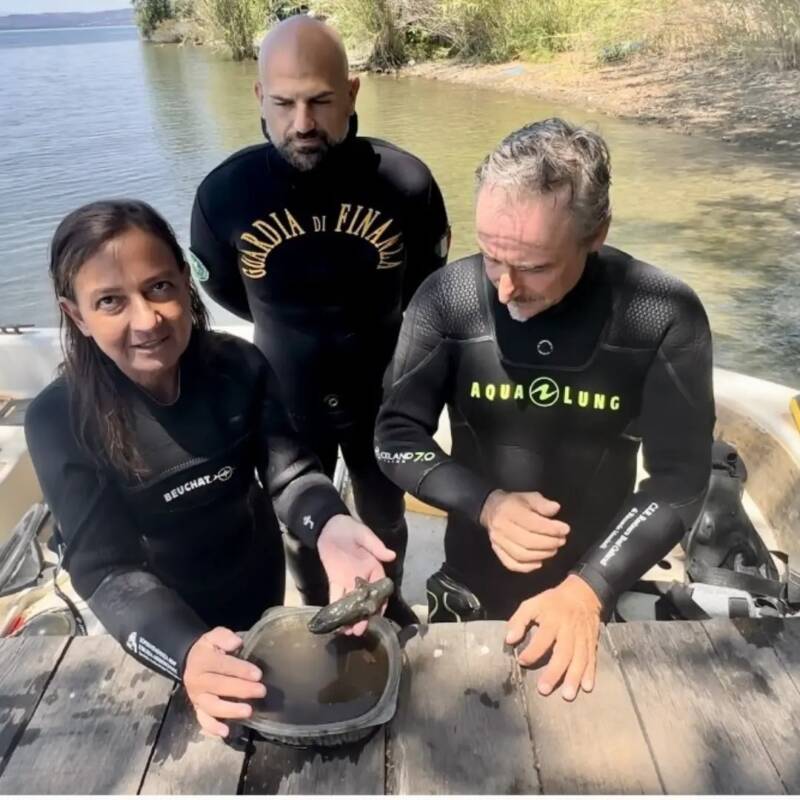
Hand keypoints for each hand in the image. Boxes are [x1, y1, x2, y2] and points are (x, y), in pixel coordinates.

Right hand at [184, 627, 265, 737]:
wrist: (190, 661)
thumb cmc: (209, 649)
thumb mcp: (214, 636)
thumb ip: (224, 636)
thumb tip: (236, 643)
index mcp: (202, 661)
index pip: (222, 665)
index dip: (240, 670)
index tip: (258, 674)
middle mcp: (197, 680)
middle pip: (219, 686)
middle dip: (241, 689)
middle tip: (261, 691)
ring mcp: (197, 697)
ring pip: (212, 706)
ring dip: (231, 710)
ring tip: (248, 711)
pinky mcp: (197, 708)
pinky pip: (203, 720)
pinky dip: (213, 728)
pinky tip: (226, 732)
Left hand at [317, 514, 395, 635]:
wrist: (327, 526)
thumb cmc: (349, 528)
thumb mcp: (364, 534)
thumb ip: (376, 546)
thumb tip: (391, 555)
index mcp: (374, 567)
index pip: (380, 589)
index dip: (380, 603)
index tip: (378, 615)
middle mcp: (363, 577)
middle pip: (365, 600)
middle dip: (363, 616)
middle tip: (359, 630)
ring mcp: (348, 581)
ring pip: (351, 603)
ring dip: (350, 618)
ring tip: (348, 632)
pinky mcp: (335, 581)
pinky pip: (336, 597)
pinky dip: (336, 609)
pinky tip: (335, 621)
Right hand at [480, 490, 569, 572]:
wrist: (492, 509)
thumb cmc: (514, 503)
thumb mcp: (529, 497)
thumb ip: (542, 503)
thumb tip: (555, 508)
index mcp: (509, 511)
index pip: (533, 524)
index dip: (551, 529)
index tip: (565, 529)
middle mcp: (502, 528)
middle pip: (527, 542)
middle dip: (549, 543)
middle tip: (561, 540)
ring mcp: (498, 542)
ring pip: (521, 555)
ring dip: (541, 555)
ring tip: (553, 549)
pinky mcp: (497, 551)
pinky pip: (512, 564)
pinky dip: (527, 567)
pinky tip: (539, 562)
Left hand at [505, 575, 601, 700]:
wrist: (583, 593)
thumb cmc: (552, 602)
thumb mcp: (532, 604)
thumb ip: (519, 621)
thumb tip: (509, 640)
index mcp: (553, 620)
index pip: (543, 638)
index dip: (532, 651)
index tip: (522, 662)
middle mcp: (569, 630)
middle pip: (563, 653)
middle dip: (554, 672)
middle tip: (544, 689)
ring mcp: (582, 637)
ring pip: (579, 659)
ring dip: (574, 677)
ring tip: (567, 695)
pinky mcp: (592, 642)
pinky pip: (592, 659)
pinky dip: (590, 673)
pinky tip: (587, 687)